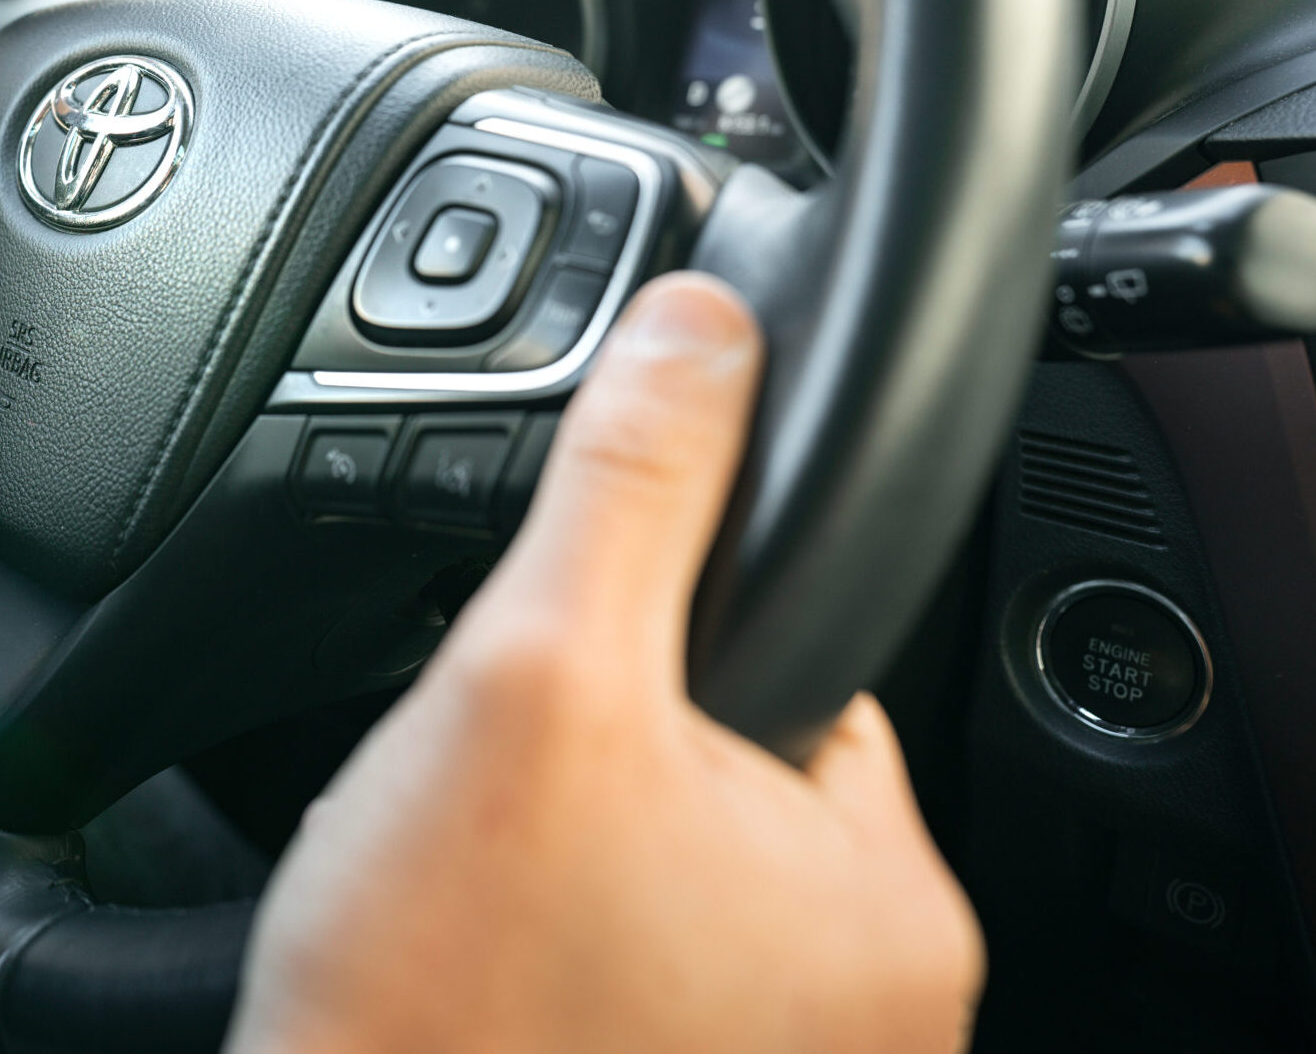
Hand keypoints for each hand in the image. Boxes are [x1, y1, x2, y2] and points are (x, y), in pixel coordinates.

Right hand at [226, 274, 983, 1053]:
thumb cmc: (430, 1004)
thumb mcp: (528, 682)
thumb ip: (627, 488)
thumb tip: (702, 329)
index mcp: (885, 895)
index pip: (809, 663)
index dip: (661, 632)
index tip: (564, 675)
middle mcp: (871, 1007)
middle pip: (726, 771)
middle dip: (597, 755)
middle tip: (485, 804)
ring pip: (664, 871)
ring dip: (563, 849)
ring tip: (468, 890)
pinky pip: (630, 969)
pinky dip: (552, 942)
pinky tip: (472, 955)